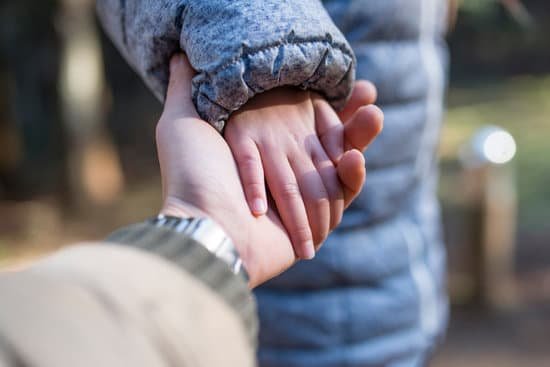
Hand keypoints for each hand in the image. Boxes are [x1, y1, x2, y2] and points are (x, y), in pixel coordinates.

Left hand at [156, 54, 371, 286]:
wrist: (202, 224)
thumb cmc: (191, 173)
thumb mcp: (180, 121)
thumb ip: (185, 86)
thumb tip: (177, 54)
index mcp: (259, 146)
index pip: (302, 117)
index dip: (325, 99)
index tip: (345, 80)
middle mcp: (280, 171)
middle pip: (327, 139)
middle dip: (350, 117)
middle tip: (369, 94)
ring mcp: (299, 197)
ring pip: (340, 164)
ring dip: (360, 138)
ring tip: (374, 114)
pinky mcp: (314, 220)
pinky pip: (342, 195)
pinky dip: (352, 177)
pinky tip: (355, 157)